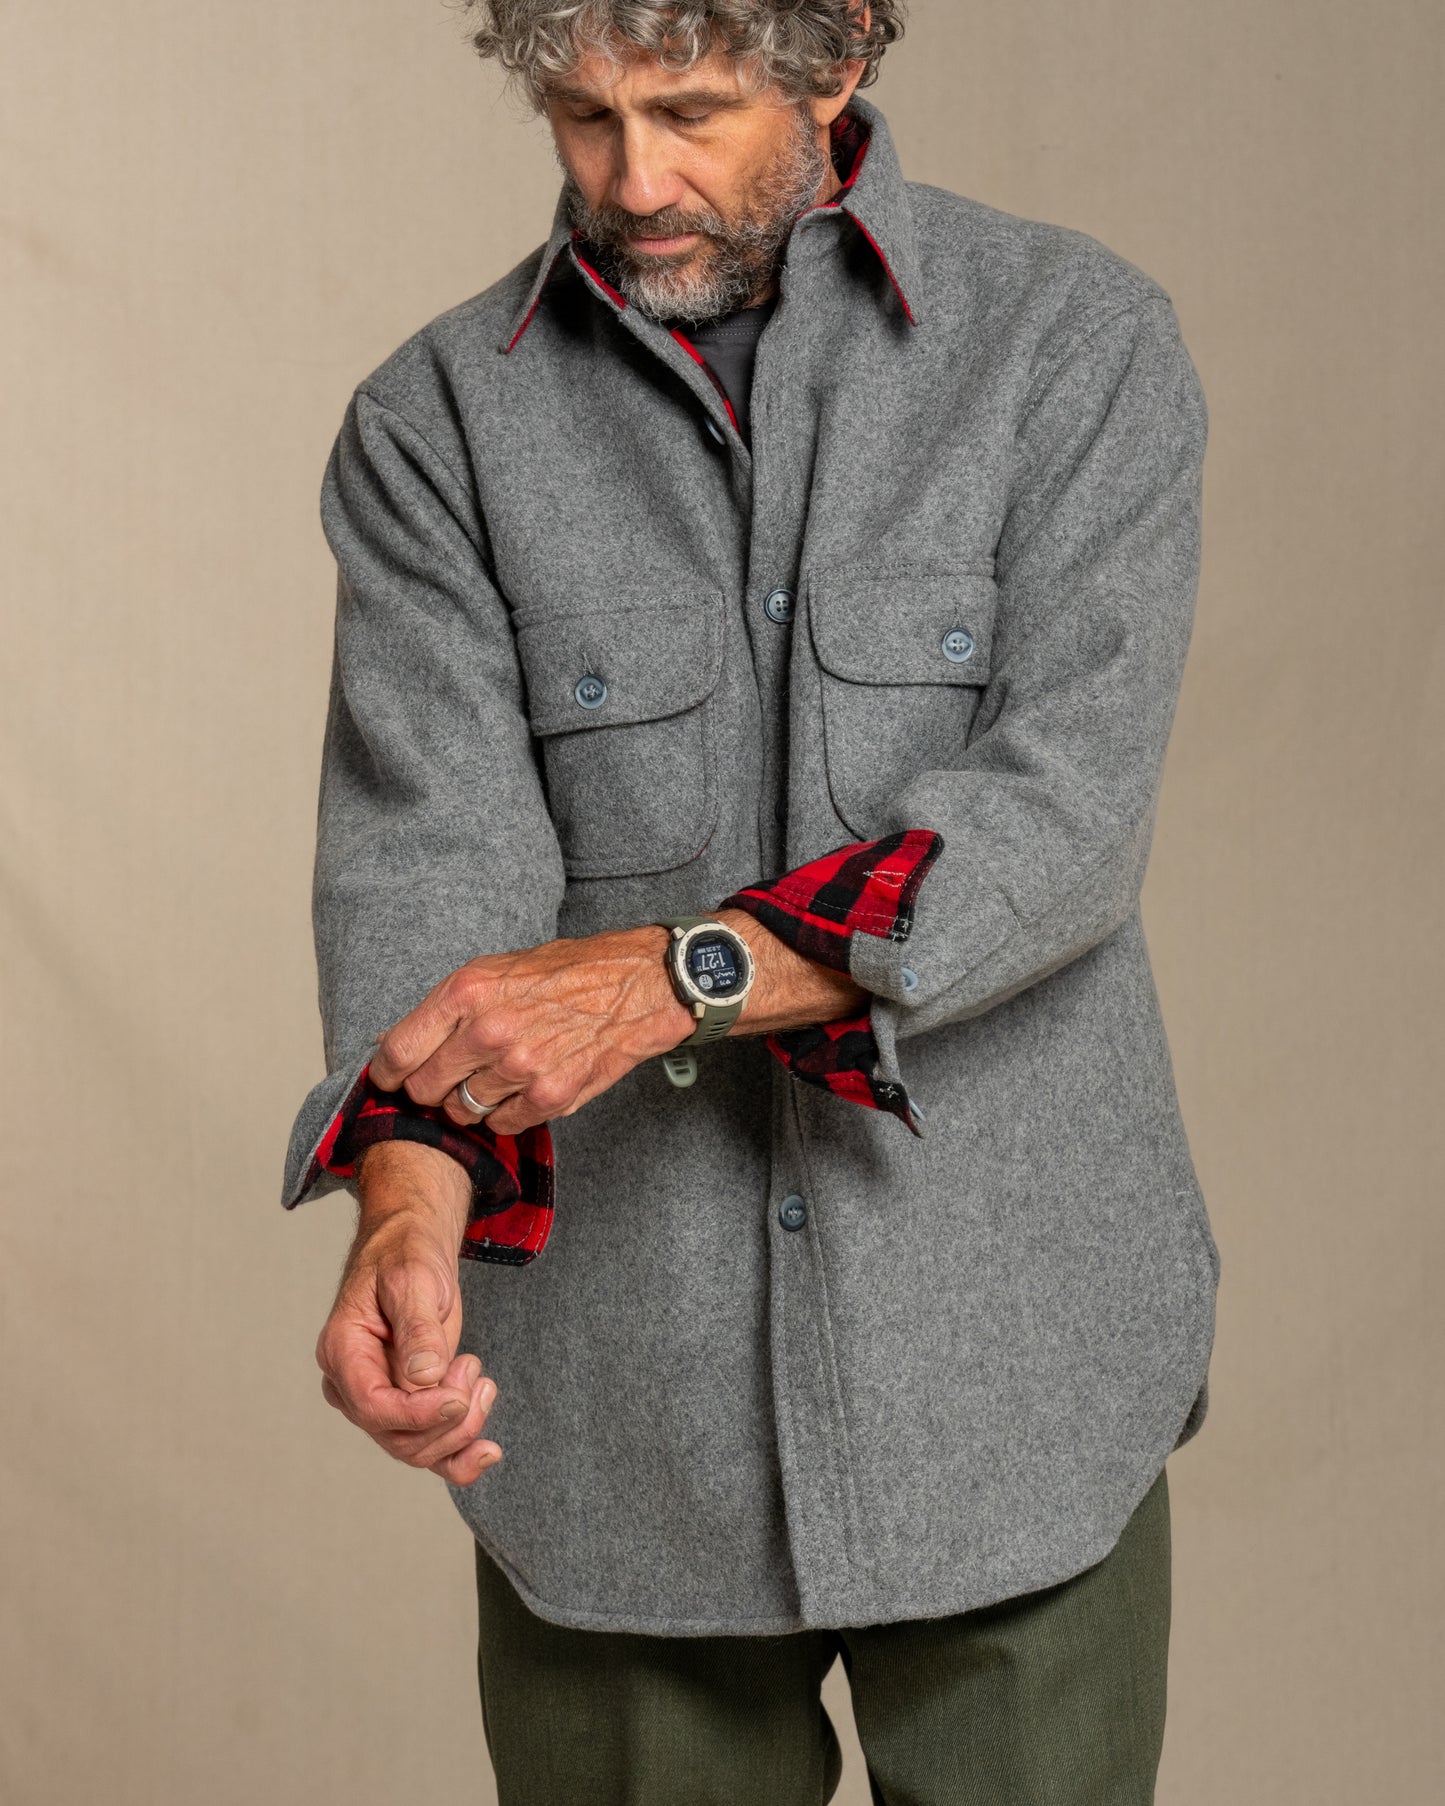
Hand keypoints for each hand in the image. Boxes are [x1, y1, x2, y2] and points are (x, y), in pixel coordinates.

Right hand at [314, 1141, 500, 1485]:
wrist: (412, 1250)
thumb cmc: (405, 1256)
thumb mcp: (413, 1281)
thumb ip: (417, 1329)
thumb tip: (423, 1378)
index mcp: (342, 1351)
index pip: (372, 1406)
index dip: (418, 1413)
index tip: (458, 1397)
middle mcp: (354, 1384)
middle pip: (396, 1437)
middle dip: (446, 1419)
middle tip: (474, 1368)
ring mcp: (381, 1399)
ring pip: (416, 1449)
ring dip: (460, 1429)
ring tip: (483, 1381)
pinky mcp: (408, 1404)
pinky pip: (429, 1447)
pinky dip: (459, 1457)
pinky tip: (489, 1452)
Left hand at [368, 912, 868, 1136]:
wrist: (638, 986)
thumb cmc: (567, 973)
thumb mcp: (496, 970)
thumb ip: (446, 1009)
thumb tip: (393, 1045)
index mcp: (467, 990)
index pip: (396, 1053)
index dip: (386, 1073)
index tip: (390, 1079)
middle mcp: (487, 1030)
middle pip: (424, 1089)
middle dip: (429, 1090)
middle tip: (447, 1079)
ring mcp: (519, 1066)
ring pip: (463, 1110)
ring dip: (472, 1101)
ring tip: (497, 1076)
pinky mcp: (549, 1096)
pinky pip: (503, 1124)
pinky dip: (508, 1114)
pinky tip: (525, 1087)